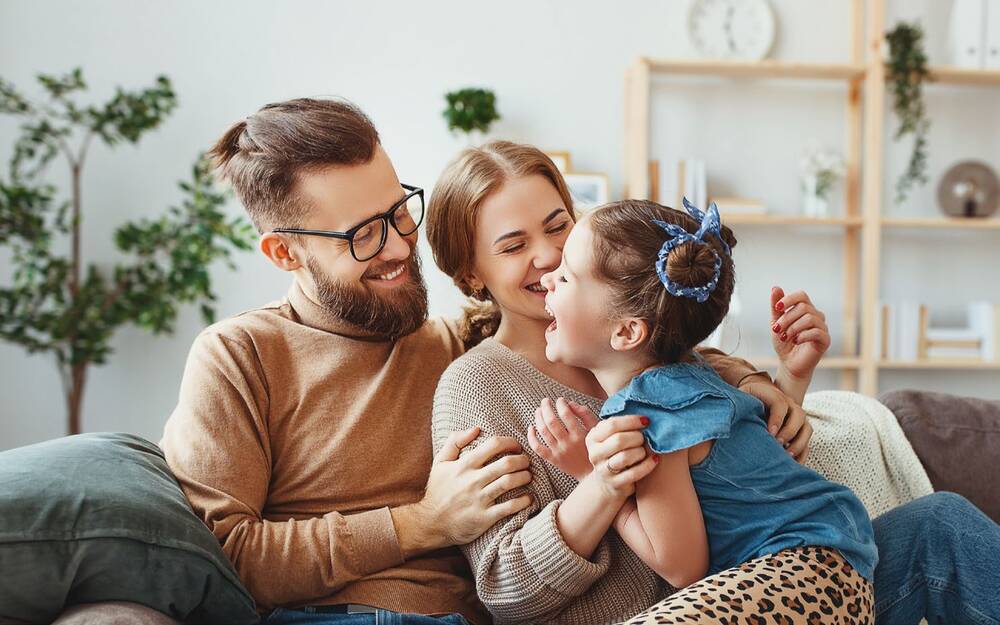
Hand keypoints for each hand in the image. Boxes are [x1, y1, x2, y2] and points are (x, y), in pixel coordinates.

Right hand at [414, 428, 533, 546]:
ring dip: (525, 477)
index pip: (493, 445)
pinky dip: (523, 501)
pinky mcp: (485, 517)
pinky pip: (509, 507)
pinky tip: (528, 497)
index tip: (516, 446)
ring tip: (527, 476)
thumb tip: (476, 428)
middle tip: (526, 461)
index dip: (510, 442)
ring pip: (510, 482)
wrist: (430, 523)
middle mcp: (473, 480)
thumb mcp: (440, 462)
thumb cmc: (438, 490)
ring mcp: (479, 499)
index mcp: (464, 465)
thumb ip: (455, 441)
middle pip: (507, 463)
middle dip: (522, 460)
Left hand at [528, 397, 598, 480]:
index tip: (560, 400)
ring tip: (539, 410)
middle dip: (546, 407)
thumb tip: (570, 403)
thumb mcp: (595, 430)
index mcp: (580, 435)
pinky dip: (531, 437)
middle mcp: (567, 444)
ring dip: (538, 418)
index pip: (566, 415)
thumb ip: (585, 414)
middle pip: (551, 422)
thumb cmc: (594, 448)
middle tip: (545, 401)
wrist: (591, 474)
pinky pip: (537, 448)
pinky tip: (531, 427)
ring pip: (543, 432)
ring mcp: (558, 452)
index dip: (561, 404)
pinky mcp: (552, 460)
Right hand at [585, 415, 658, 498]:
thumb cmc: (614, 453)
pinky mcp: (615, 484)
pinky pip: (635, 473)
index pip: (612, 424)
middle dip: (637, 437)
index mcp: (593, 438)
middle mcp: (595, 454)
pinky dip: (648, 465)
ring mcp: (604, 470)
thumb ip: (618, 424)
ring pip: (625, 456)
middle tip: (644, 438)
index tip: (646, 420)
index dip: (632, 421)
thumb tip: (642, 412)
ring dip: (640, 451)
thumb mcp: (609, 437)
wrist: (606, 483)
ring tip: (645, 450)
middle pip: (619, 440)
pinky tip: (655, 459)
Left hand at [739, 381, 811, 462]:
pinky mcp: (799, 431)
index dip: (777, 418)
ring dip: (799, 443)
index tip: (770, 433)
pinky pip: (807, 442)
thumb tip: (727, 421)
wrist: (754, 400)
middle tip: (778, 444)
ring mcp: (796, 418)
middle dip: (790, 431)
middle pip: (799, 414)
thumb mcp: (740, 399)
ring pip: (806, 429)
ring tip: (786, 456)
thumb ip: (738, 406)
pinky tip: (792, 464)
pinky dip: (802, 454)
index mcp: (773, 394)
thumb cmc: (744, 401)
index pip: (780, 403)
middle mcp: (789, 404)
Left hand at [770, 286, 830, 380]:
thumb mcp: (776, 323)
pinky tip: (795, 341)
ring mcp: (823, 328)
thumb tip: (775, 287)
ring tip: (784, 337)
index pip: (801, 295)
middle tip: (776, 330)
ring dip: (793, 328)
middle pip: (804, 308)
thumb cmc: (784, 342)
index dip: (789, 299)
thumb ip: (776, 307)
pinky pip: (817, 332)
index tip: (777, 308)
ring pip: (810, 318)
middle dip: (786, 318)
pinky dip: (803, 335)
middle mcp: (816, 316)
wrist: (789, 363)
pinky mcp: (826, 340)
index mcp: (805, 309)